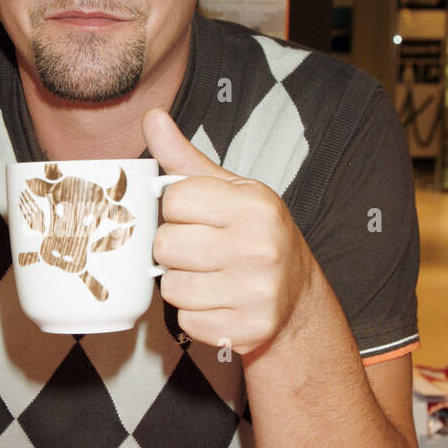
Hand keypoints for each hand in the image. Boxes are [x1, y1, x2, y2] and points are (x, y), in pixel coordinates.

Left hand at [143, 107, 316, 355]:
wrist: (296, 295)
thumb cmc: (253, 234)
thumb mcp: (229, 190)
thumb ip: (184, 159)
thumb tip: (151, 117)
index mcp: (254, 205)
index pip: (175, 200)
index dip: (177, 210)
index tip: (197, 217)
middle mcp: (259, 247)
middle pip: (166, 245)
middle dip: (174, 249)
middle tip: (199, 250)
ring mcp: (255, 292)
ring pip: (171, 287)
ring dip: (181, 283)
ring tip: (207, 276)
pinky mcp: (246, 330)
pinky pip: (186, 321)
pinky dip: (194, 314)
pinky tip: (217, 301)